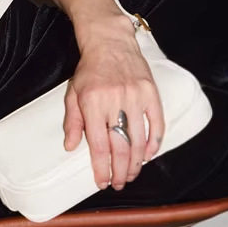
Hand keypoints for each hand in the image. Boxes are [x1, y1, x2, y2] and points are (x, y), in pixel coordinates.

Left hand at [62, 27, 165, 190]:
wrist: (110, 42)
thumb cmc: (89, 70)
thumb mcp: (73, 93)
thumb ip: (72, 122)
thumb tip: (70, 147)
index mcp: (92, 103)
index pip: (97, 144)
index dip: (101, 167)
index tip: (102, 181)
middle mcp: (114, 101)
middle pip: (120, 146)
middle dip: (119, 170)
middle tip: (118, 183)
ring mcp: (135, 97)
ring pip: (139, 139)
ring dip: (136, 162)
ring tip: (131, 174)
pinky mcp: (151, 93)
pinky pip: (157, 124)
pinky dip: (154, 143)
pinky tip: (148, 155)